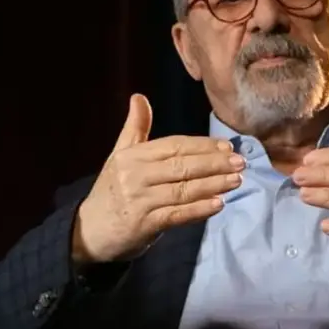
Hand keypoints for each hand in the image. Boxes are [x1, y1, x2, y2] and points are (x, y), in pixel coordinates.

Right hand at [73, 93, 244, 264]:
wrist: (88, 231)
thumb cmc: (110, 191)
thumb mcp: (119, 156)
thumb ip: (134, 128)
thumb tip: (139, 97)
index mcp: (132, 156)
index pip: (173, 146)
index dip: (201, 145)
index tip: (227, 146)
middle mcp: (135, 175)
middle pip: (182, 166)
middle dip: (214, 163)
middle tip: (240, 162)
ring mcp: (140, 200)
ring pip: (183, 190)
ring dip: (213, 185)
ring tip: (236, 181)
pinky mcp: (144, 224)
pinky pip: (177, 215)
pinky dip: (199, 210)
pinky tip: (218, 204)